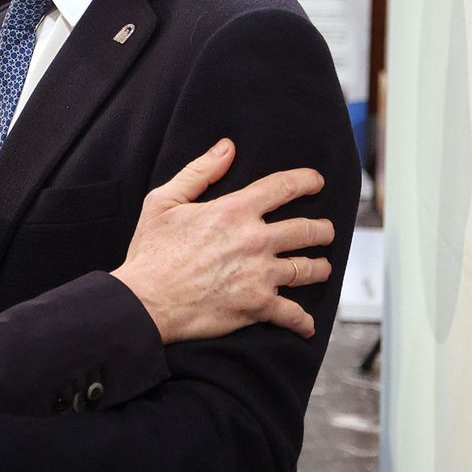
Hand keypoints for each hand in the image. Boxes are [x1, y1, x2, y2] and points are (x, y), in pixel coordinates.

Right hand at [111, 139, 334, 342]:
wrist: (145, 301)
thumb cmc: (151, 252)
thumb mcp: (164, 201)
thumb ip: (199, 171)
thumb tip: (227, 148)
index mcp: (234, 210)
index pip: (283, 187)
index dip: (306, 181)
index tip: (317, 182)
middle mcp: (255, 240)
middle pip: (307, 230)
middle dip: (322, 229)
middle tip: (325, 230)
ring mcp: (260, 274)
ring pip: (308, 269)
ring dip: (320, 268)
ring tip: (322, 268)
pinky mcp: (258, 306)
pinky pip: (293, 314)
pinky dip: (303, 321)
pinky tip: (306, 324)